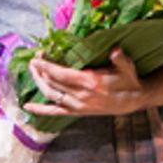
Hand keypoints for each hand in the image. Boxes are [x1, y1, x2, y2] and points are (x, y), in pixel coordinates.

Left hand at [25, 48, 144, 117]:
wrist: (134, 100)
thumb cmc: (129, 80)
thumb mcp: (127, 66)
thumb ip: (119, 57)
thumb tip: (114, 50)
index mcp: (90, 82)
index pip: (61, 74)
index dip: (46, 66)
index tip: (36, 58)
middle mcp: (81, 95)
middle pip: (52, 83)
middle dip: (40, 70)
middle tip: (34, 59)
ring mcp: (78, 106)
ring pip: (50, 95)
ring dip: (38, 83)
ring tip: (32, 72)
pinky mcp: (78, 112)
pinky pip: (55, 112)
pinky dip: (40, 110)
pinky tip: (28, 106)